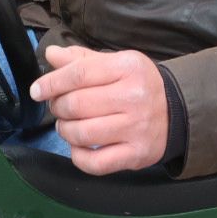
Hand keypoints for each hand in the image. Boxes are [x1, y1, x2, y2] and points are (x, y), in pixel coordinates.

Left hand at [30, 44, 167, 174]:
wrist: (179, 110)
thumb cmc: (140, 84)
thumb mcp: (117, 63)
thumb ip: (83, 60)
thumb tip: (51, 54)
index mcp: (127, 68)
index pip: (79, 74)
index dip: (52, 82)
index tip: (37, 91)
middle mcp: (133, 97)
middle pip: (77, 104)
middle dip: (58, 107)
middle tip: (58, 107)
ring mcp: (135, 128)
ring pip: (82, 134)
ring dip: (65, 130)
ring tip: (67, 125)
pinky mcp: (136, 155)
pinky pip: (95, 163)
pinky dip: (78, 157)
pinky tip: (78, 147)